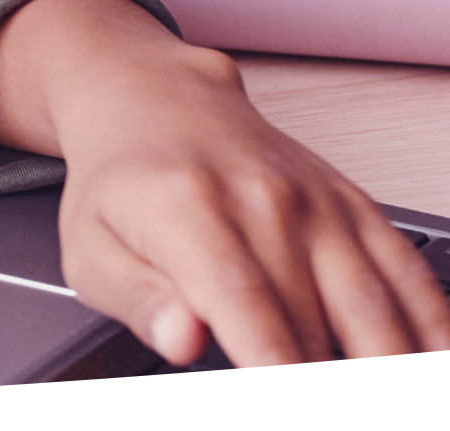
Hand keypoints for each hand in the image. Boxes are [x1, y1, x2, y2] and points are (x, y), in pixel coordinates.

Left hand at [0, 0, 449, 364]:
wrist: (159, 104)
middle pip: (312, 319)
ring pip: (374, 303)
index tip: (281, 381)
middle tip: (331, 427)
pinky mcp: (356, 208)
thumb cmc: (120, 187)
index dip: (272, 363)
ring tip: (385, 378)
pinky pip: (409, 273)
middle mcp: (266, 202)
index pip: (245, 303)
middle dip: (321, 372)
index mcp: (188, 212)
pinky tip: (432, 350)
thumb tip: (180, 341)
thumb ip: (135, 298)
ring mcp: (320, 205)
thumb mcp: (89, 246)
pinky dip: (430, 323)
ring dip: (385, 355)